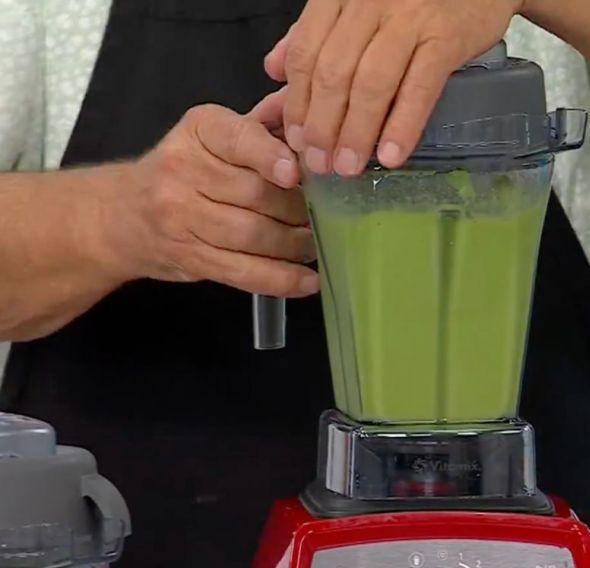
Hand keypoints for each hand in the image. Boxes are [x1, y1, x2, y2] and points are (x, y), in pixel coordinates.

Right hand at [117, 104, 318, 297]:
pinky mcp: (190, 256)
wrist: (125, 214)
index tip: (296, 173)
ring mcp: (182, 217)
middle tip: (328, 214)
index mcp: (199, 130)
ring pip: (254, 234)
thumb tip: (313, 129)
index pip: (239, 139)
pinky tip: (308, 280)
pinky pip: (244, 271)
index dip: (271, 156)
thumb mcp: (216, 136)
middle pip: (256, 193)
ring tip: (317, 242)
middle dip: (300, 208)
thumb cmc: (189, 169)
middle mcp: (183, 170)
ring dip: (296, 243)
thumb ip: (265, 130)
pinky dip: (282, 278)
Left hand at [263, 0, 522, 176]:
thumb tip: (272, 69)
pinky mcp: (446, 37)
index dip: (298, 102)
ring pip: (370, 83)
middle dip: (323, 125)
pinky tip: (391, 156)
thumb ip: (314, 32)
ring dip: (356, 132)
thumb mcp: (356, 2)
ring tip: (349, 167)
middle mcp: (369, 3)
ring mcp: (409, 18)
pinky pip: (419, 88)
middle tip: (320, 164)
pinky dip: (402, 125)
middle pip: (334, 72)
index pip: (306, 53)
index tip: (298, 142)